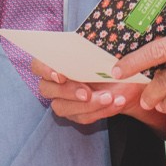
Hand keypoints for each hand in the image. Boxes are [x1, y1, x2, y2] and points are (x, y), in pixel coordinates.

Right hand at [33, 63, 165, 132]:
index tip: (60, 75)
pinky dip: (101, 111)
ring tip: (110, 97)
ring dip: (87, 105)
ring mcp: (63, 100)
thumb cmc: (113, 61)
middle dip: (68, 91)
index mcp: (57, 61)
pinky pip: (82, 117)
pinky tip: (117, 102)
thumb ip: (95, 50)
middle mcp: (55, 82)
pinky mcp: (76, 114)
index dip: (44, 69)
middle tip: (87, 93)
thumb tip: (94, 48)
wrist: (128, 80)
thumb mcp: (107, 52)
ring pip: (62, 107)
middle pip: (46, 89)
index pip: (38, 65)